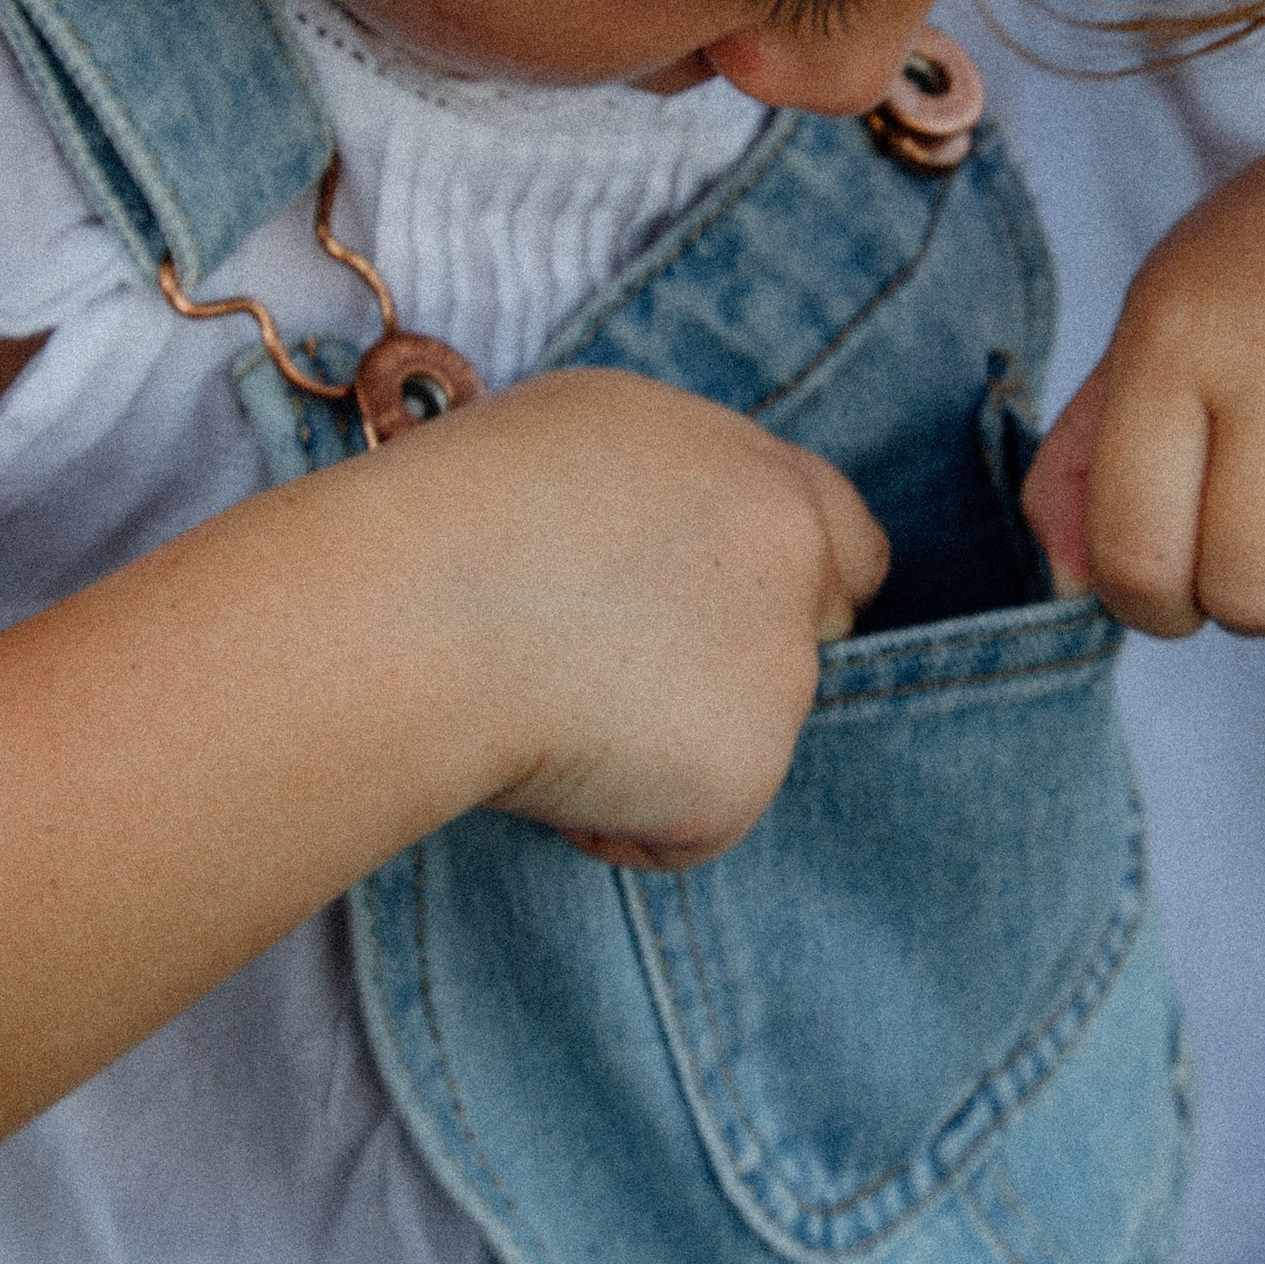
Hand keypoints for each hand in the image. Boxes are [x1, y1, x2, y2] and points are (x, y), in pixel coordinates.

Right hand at [368, 369, 885, 867]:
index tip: (730, 610)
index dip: (794, 577)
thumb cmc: (455, 510)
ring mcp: (780, 671)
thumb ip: (667, 490)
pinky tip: (543, 766)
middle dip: (749, 666)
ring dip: (661, 744)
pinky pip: (683, 827)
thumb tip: (660, 545)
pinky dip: (618, 819)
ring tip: (540, 705)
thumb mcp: (583, 436)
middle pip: (815, 634)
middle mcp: (789, 560)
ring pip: (738, 737)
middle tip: (642, 686)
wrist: (422, 608)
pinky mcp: (744, 776)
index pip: (842, 532)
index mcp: (751, 469)